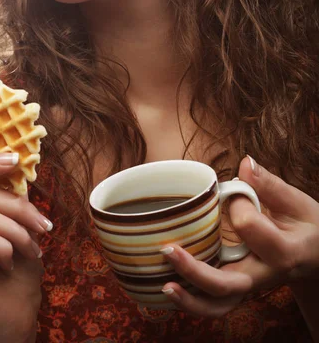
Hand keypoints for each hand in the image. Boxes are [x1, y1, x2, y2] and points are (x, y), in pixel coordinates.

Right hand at [0, 153, 51, 342]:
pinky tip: (9, 263)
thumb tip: (16, 159)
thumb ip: (7, 193)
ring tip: (30, 249)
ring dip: (17, 231)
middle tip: (43, 225)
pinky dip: (5, 248)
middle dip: (17, 206)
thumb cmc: (15, 265)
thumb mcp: (14, 221)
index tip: (15, 159)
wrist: (15, 313)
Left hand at [161, 156, 318, 316]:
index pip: (249, 227)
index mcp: (282, 251)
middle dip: (194, 272)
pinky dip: (191, 303)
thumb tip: (244, 162)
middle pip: (227, 285)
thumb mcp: (296, 202)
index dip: (237, 203)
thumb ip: (269, 184)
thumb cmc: (306, 226)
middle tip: (167, 250)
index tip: (238, 190)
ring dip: (189, 301)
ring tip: (165, 286)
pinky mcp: (238, 290)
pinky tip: (168, 289)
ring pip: (218, 306)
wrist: (315, 257)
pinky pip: (214, 305)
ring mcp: (249, 287)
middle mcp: (263, 275)